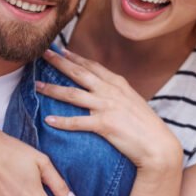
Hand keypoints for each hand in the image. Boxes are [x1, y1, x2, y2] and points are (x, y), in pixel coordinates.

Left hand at [37, 48, 182, 178]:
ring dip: (53, 89)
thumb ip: (118, 94)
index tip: (60, 50)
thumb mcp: (134, 102)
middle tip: (43, 54)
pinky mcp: (105, 124)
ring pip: (73, 94)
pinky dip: (62, 121)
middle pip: (79, 73)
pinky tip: (48, 120)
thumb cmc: (147, 126)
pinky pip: (77, 122)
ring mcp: (107, 107)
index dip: (75, 57)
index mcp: (118, 84)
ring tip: (37, 86)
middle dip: (59, 63)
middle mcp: (111, 91)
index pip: (92, 66)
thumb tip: (106, 90)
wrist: (159, 145)